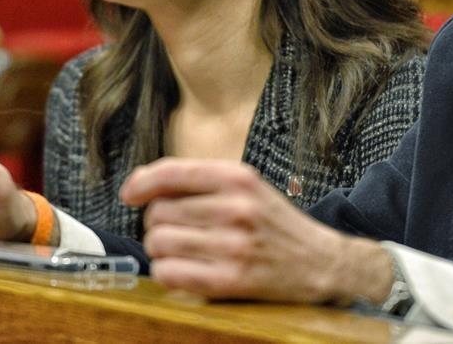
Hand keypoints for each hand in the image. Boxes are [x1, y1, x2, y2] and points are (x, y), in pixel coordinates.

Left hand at [121, 158, 390, 303]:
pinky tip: (182, 270)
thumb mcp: (248, 187)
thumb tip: (142, 186)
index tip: (130, 194)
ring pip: (159, 243)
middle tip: (176, 230)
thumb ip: (202, 182)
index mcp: (239, 178)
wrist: (322, 262)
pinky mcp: (231, 280)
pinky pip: (171, 274)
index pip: (172, 172)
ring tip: (180, 251)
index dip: (142, 182)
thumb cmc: (276, 225)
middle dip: (158, 222)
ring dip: (161, 249)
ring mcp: (233, 246)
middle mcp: (236, 208)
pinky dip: (167, 273)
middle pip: (159, 211)